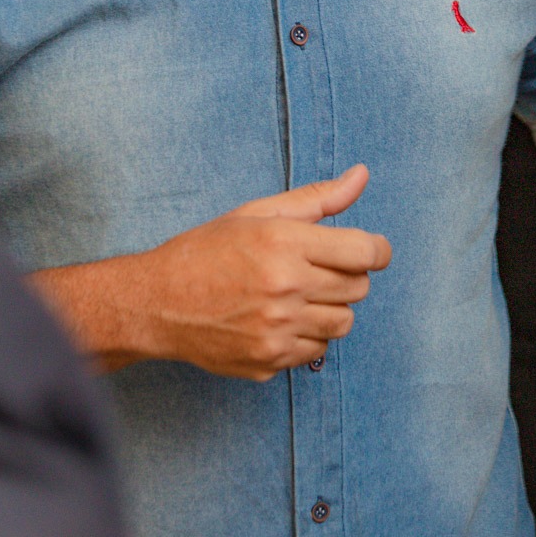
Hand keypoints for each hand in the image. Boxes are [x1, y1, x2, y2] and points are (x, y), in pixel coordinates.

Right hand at [138, 164, 391, 379]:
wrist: (159, 303)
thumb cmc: (208, 251)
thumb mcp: (258, 213)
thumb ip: (317, 198)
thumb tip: (361, 175)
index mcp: (284, 243)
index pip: (365, 252)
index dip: (376, 250)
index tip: (368, 251)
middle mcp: (285, 288)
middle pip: (359, 288)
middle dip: (348, 276)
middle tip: (317, 269)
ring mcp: (278, 330)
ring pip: (343, 323)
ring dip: (331, 308)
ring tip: (298, 295)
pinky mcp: (269, 361)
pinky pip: (317, 351)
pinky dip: (307, 336)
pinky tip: (279, 319)